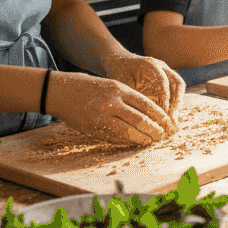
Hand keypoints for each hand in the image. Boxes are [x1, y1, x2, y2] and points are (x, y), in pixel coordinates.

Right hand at [44, 70, 177, 146]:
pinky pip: (115, 137)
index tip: (168, 122)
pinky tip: (135, 142)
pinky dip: (127, 141)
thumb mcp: (111, 85)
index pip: (146, 104)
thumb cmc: (88, 87)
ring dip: (143, 138)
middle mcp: (112, 102)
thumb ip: (128, 98)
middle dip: (155, 129)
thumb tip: (149, 114)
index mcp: (119, 89)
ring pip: (129, 131)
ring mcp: (101, 116)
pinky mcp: (93, 128)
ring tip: (151, 141)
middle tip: (163, 135)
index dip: (160, 116)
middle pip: (141, 119)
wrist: (59, 91)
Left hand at [104, 54, 184, 127]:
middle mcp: (162, 66)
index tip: (162, 114)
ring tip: (172, 121)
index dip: (164, 98)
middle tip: (172, 120)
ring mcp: (166, 71)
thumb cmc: (120, 73)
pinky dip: (174, 103)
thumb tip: (141, 115)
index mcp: (150, 65)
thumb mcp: (123, 84)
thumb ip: (133, 96)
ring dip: (177, 104)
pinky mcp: (167, 77)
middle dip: (176, 102)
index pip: (162, 81)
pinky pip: (175, 90)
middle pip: (177, 83)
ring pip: (179, 86)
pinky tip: (169, 117)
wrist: (120, 61)